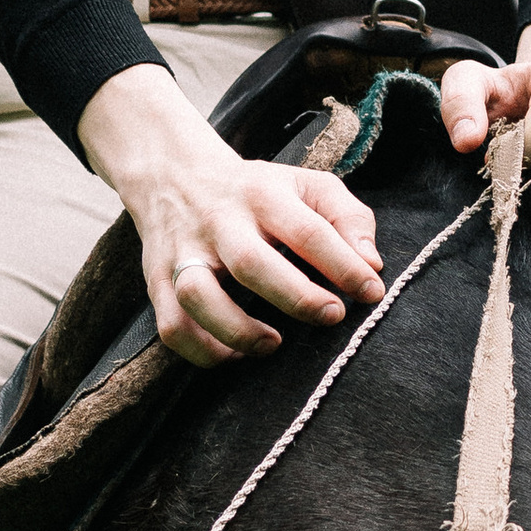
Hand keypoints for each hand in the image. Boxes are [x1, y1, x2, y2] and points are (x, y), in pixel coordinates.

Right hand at [78, 62, 383, 365]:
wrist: (174, 175)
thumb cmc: (257, 192)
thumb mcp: (306, 185)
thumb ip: (347, 217)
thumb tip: (372, 265)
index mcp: (262, 194)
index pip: (307, 230)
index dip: (343, 265)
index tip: (371, 292)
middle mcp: (219, 222)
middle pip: (251, 263)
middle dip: (297, 297)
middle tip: (331, 316)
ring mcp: (183, 252)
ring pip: (198, 296)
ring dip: (238, 329)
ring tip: (273, 344)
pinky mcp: (158, 280)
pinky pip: (172, 325)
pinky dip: (202, 350)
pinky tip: (235, 354)